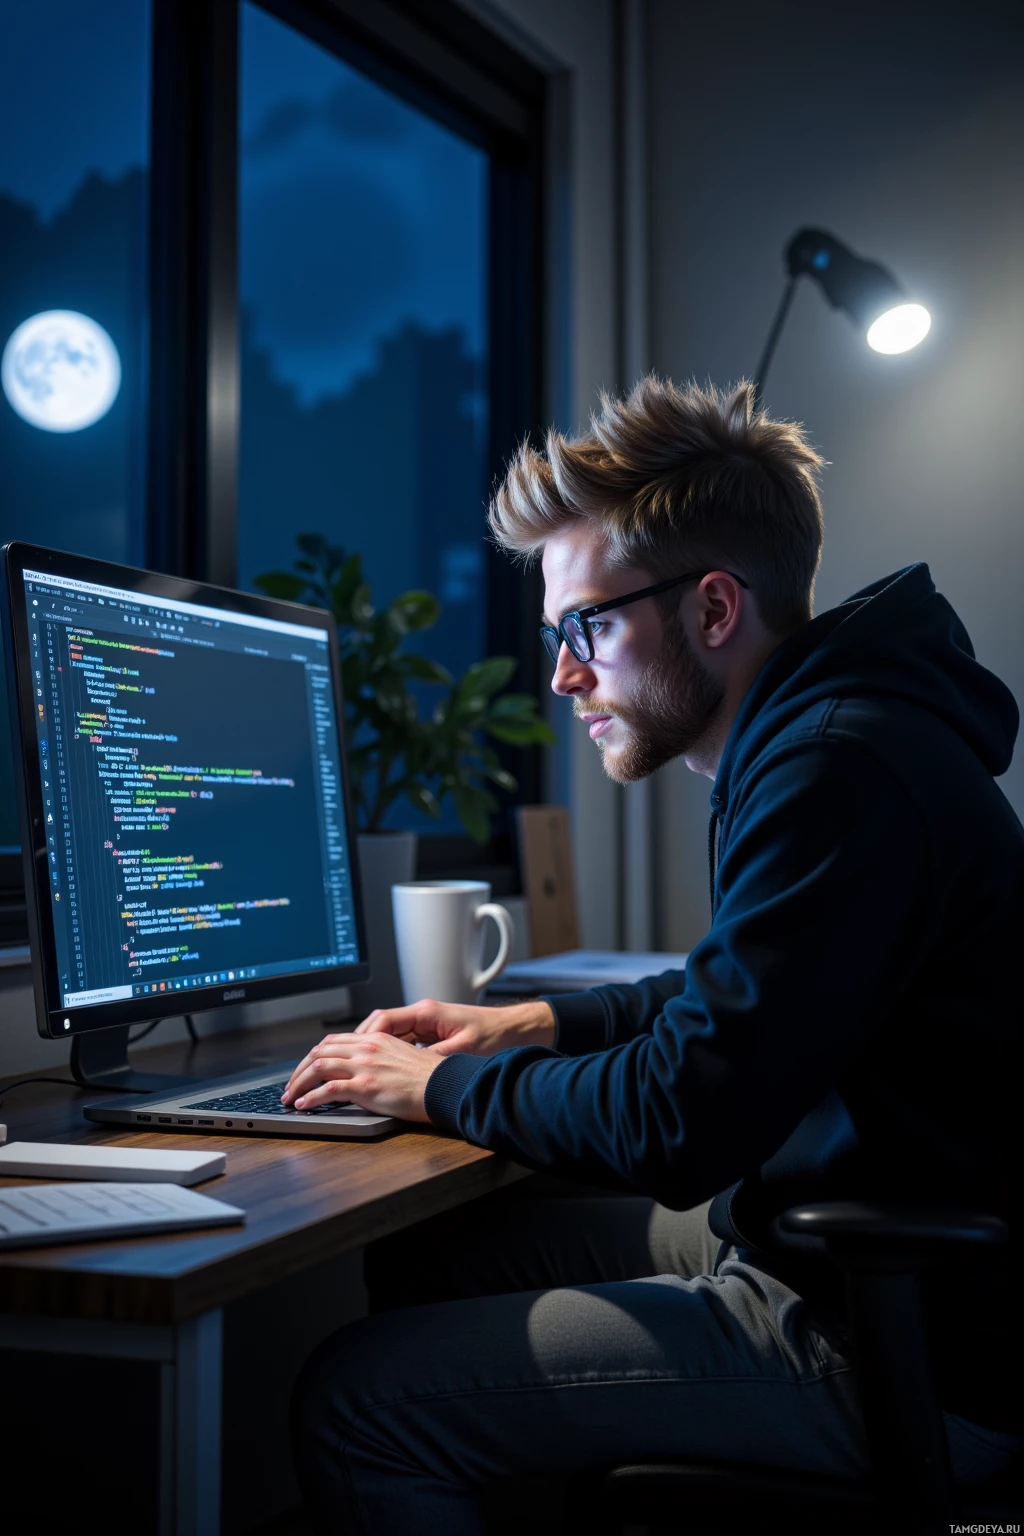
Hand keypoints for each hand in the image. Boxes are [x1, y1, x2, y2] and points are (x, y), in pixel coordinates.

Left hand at [281, 1032, 439, 1121]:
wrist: (445, 1086)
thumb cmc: (429, 1078)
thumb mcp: (402, 1058)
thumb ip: (380, 1059)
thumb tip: (362, 1072)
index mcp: (375, 1039)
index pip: (333, 1041)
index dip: (314, 1056)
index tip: (305, 1069)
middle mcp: (367, 1048)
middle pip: (320, 1052)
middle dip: (299, 1069)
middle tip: (290, 1085)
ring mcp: (365, 1066)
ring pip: (318, 1067)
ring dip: (299, 1083)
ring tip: (290, 1097)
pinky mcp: (365, 1086)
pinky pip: (328, 1089)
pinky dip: (311, 1098)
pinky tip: (304, 1105)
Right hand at [353, 997, 555, 1057]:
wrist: (516, 1030)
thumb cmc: (496, 1035)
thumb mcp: (465, 1049)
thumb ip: (436, 1056)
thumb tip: (411, 1067)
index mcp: (427, 1012)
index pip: (385, 1019)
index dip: (365, 1036)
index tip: (352, 1051)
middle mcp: (424, 1014)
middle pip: (381, 1026)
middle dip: (361, 1043)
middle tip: (344, 1061)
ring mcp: (427, 1024)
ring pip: (390, 1034)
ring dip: (374, 1049)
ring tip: (357, 1067)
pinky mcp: (433, 1034)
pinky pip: (402, 1041)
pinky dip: (389, 1053)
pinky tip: (383, 1068)